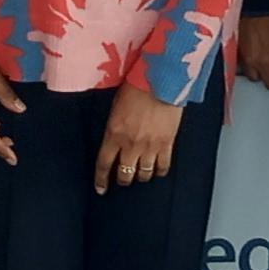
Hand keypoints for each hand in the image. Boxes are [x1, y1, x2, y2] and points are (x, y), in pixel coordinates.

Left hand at [93, 78, 186, 192]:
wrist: (160, 81)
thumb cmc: (137, 87)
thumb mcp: (116, 107)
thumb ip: (114, 127)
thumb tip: (115, 139)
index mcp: (114, 134)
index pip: (104, 165)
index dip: (101, 180)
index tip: (101, 188)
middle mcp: (130, 144)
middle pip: (125, 174)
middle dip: (123, 179)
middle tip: (124, 179)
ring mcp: (150, 146)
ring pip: (144, 174)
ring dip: (141, 176)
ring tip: (141, 175)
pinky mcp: (166, 143)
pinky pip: (163, 166)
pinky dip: (160, 171)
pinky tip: (158, 170)